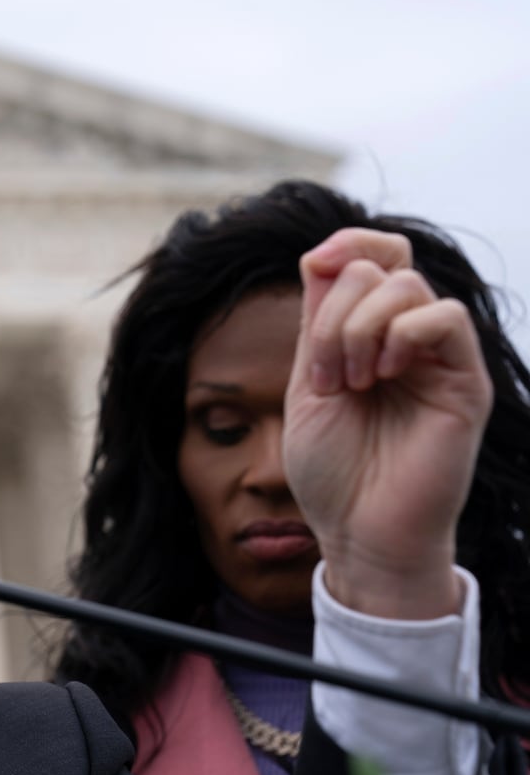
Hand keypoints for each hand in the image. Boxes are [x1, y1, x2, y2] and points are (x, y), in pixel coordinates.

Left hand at [284, 228, 491, 618]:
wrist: (358, 531)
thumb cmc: (331, 470)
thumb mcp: (307, 385)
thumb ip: (317, 323)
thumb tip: (320, 254)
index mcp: (369, 336)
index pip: (374, 256)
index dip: (347, 242)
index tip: (315, 263)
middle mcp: (407, 340)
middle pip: (381, 266)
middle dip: (335, 312)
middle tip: (328, 374)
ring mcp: (439, 359)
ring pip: (408, 285)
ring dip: (359, 327)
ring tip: (351, 383)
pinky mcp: (466, 382)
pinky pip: (445, 317)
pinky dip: (402, 333)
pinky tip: (383, 375)